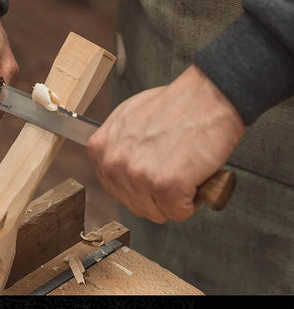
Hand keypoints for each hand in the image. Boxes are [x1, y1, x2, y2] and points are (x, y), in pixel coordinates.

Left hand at [88, 65, 244, 222]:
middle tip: (174, 168)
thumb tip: (118, 166)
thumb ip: (116, 145)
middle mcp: (114, 163)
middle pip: (135, 204)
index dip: (139, 185)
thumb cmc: (175, 105)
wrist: (207, 96)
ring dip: (175, 198)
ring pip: (156, 212)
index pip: (114, 189)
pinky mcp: (166, 186)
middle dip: (157, 194)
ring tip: (184, 169)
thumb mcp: (127, 118)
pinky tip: (195, 176)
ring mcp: (139, 175)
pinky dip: (193, 200)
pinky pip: (179, 212)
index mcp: (101, 149)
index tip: (154, 174)